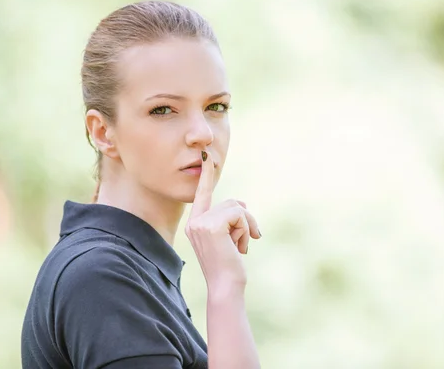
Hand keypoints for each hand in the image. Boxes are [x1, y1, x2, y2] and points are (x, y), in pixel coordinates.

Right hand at [184, 149, 261, 289]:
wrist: (226, 287)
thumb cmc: (229, 267)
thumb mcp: (230, 239)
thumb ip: (231, 219)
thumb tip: (242, 204)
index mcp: (196, 224)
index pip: (202, 195)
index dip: (206, 176)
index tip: (207, 157)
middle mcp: (195, 221)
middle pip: (230, 202)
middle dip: (246, 220)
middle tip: (248, 240)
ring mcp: (201, 223)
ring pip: (236, 208)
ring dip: (247, 227)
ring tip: (241, 246)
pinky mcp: (211, 226)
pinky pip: (238, 214)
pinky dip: (246, 229)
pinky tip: (240, 247)